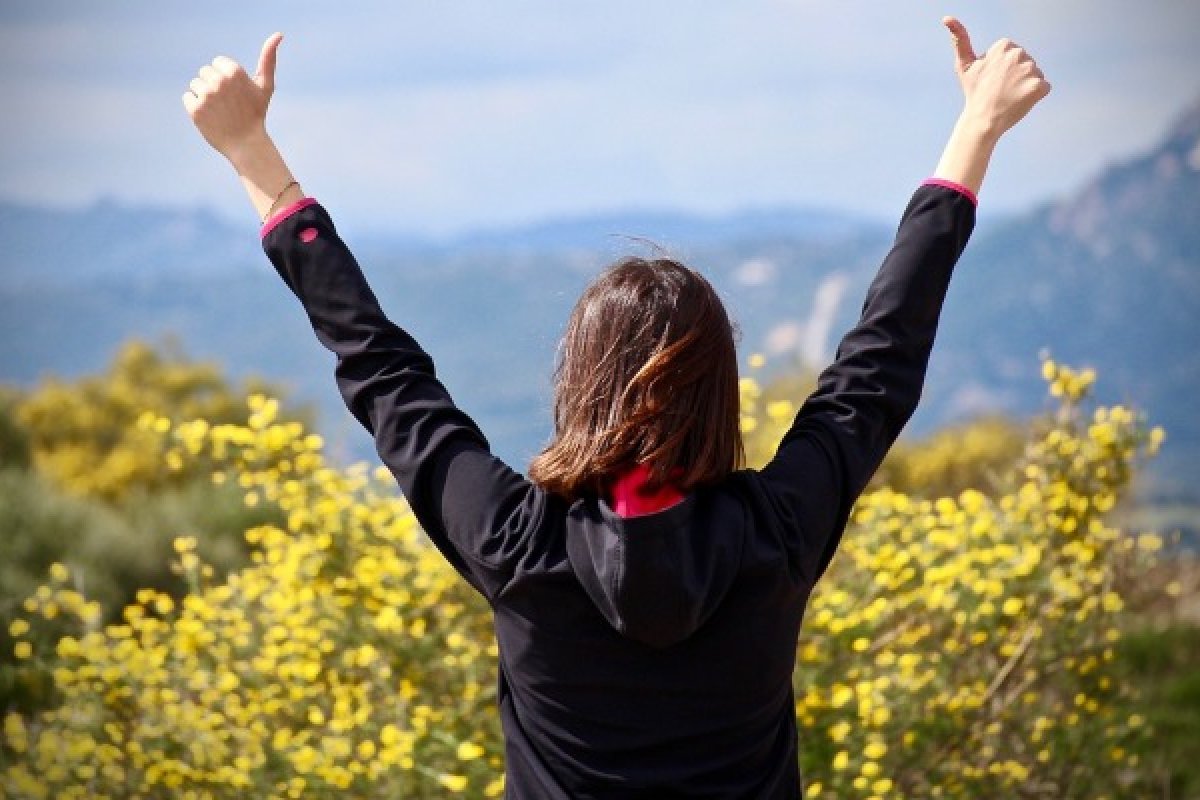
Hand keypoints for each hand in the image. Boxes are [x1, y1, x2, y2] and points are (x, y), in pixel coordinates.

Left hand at [183, 33, 282, 161]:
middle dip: (213, 86)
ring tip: (219, 111)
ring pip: (195, 84)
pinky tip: (210, 116)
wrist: (247, 144)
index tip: (236, 93)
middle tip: (228, 104)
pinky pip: (188, 98)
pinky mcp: (194, 109)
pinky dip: (196, 107)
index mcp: (234, 71)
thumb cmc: (256, 113)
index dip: (225, 78)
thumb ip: (268, 59)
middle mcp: (219, 81)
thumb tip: (278, 34)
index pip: (217, 63)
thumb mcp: (265, 85)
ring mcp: (205, 95)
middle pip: (204, 72)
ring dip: (204, 96)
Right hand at [943, 17, 1050, 139]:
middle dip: (1016, 75)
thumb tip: (946, 17)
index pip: (1013, 54)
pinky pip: (1043, 88)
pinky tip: (1019, 101)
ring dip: (1025, 85)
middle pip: (1025, 63)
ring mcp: (1030, 71)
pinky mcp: (1039, 87)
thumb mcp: (964, 65)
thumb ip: (959, 39)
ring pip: (1034, 75)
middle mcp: (1019, 55)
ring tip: (1009, 96)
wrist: (981, 120)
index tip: (993, 79)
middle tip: (1000, 89)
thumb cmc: (973, 92)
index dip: (1003, 68)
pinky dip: (1034, 96)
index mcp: (1004, 46)